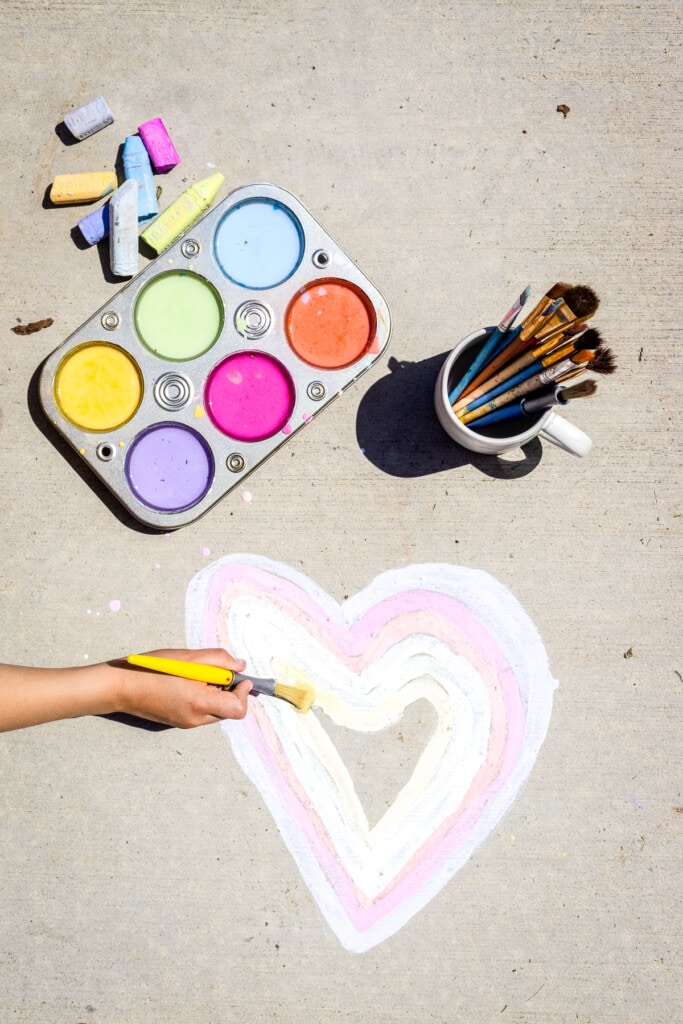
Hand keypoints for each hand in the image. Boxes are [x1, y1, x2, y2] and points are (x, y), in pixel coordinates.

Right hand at [113, 647, 251, 727]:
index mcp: (199, 703)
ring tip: (196, 675)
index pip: (238, 709)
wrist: (120, 687)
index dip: (243, 692)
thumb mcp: (188, 657)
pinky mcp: (178, 722)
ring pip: (215, 711)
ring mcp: (186, 723)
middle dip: (229, 690)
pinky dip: (203, 698)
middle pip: (228, 710)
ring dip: (215, 693)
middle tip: (216, 671)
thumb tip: (240, 665)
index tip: (239, 677)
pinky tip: (186, 683)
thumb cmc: (152, 669)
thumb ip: (218, 660)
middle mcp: (195, 719)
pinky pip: (201, 712)